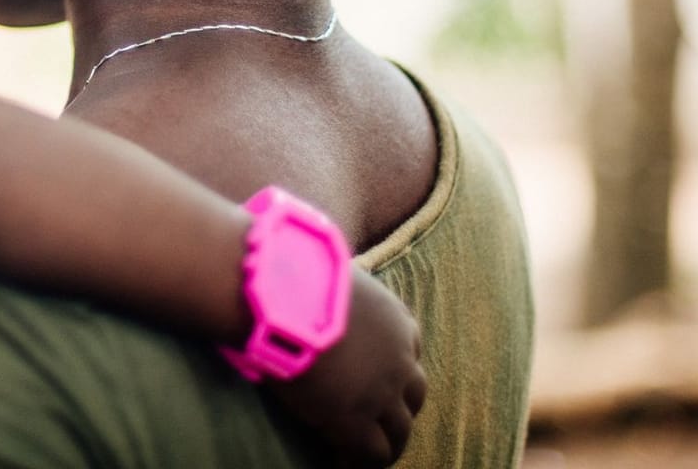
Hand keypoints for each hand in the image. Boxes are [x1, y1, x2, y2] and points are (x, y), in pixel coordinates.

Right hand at [269, 269, 424, 467]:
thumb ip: (332, 275)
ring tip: (362, 451)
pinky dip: (362, 462)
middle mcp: (400, 359)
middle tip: (375, 418)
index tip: (375, 376)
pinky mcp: (356, 422)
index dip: (394, 366)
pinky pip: (374, 454)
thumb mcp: (329, 268)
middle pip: (414, 394)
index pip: (412, 351)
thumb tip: (305, 250)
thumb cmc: (294, 276)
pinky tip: (342, 461)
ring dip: (386, 442)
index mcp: (397, 321)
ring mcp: (382, 394)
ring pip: (401, 431)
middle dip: (398, 407)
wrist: (282, 301)